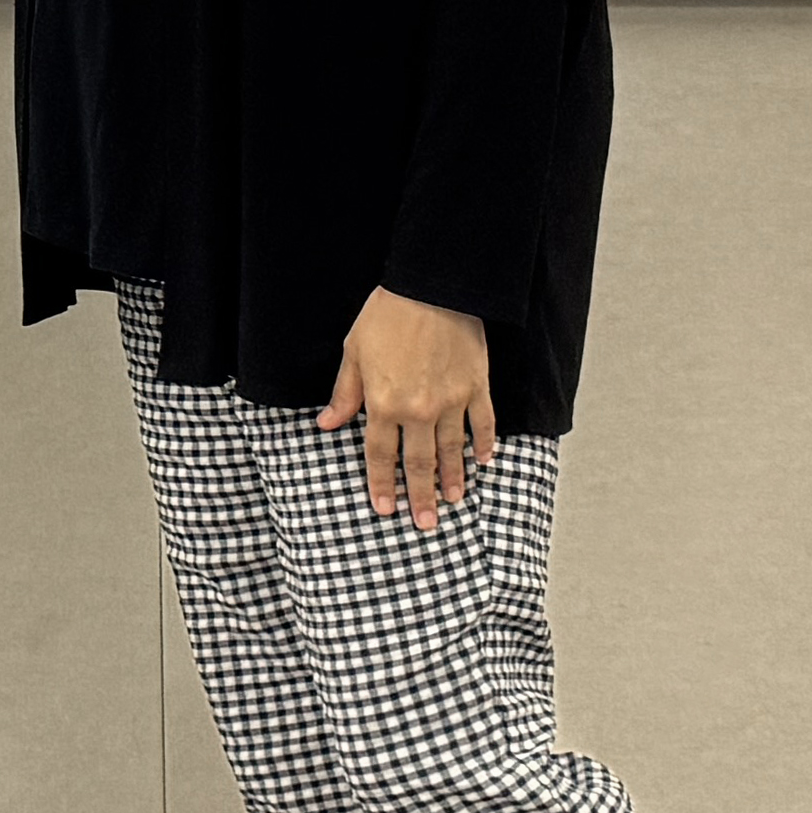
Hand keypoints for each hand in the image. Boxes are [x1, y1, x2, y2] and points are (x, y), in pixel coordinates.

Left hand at [320, 289, 496, 527]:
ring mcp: (451, 401)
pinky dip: (483, 444)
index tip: (385, 507)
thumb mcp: (354, 353)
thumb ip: (345, 394)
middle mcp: (418, 410)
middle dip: (420, 496)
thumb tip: (328, 423)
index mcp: (384, 404)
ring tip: (452, 500)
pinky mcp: (476, 387)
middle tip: (425, 523)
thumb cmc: (387, 316)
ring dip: (451, 478)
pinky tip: (483, 461)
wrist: (431, 288)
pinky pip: (482, 424)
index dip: (381, 483)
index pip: (380, 455)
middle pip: (418, 462)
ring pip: (451, 450)